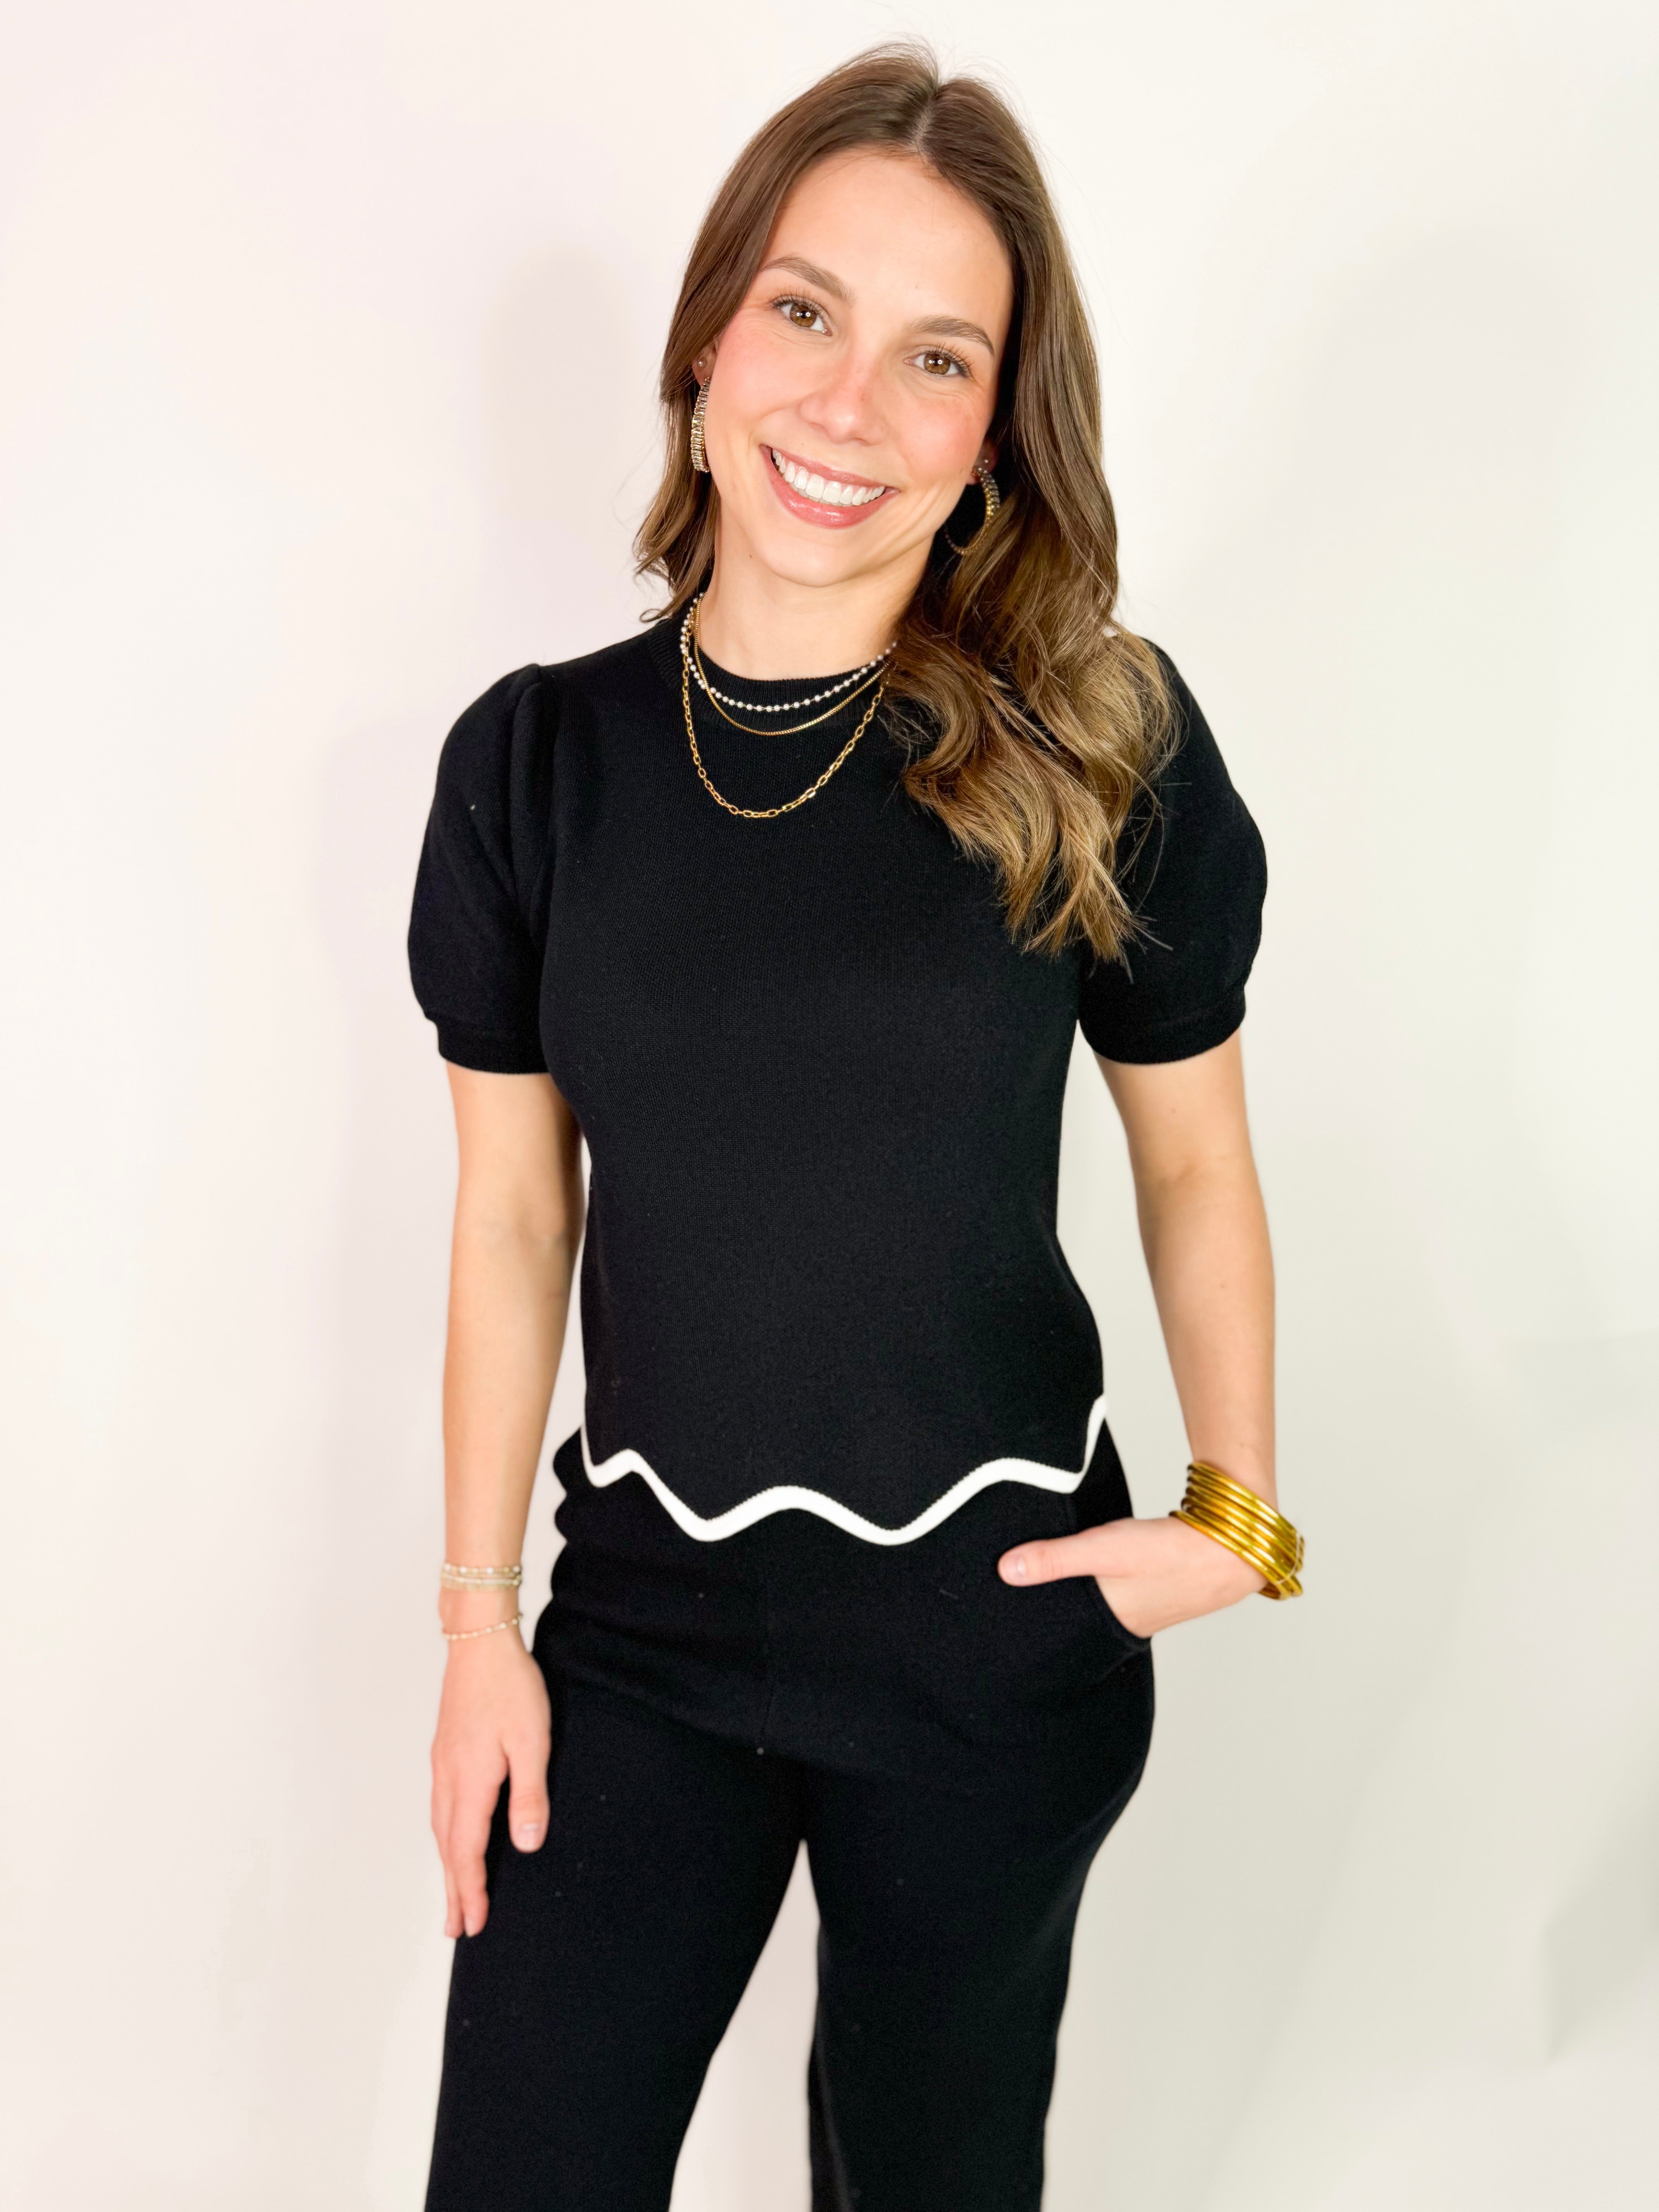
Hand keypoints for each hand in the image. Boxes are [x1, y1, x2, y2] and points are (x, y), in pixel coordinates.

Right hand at [431, 1630, 551, 1937]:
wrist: (479, 1641)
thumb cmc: (510, 1687)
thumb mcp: (532, 1741)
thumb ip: (529, 1794)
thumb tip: (527, 1844)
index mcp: (470, 1782)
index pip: (468, 1850)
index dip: (471, 1890)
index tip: (473, 1924)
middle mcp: (449, 1779)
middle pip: (448, 1847)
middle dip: (454, 1890)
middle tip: (456, 1929)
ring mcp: (443, 1764)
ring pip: (441, 1828)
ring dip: (448, 1866)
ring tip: (453, 1895)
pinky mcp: (445, 1751)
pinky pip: (440, 1807)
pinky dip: (445, 1836)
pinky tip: (452, 1838)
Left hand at [998, 1513, 1263, 1638]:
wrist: (1231, 1546)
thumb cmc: (1167, 1550)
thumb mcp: (1103, 1548)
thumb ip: (1056, 1558)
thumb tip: (1005, 1570)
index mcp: (1110, 1621)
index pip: (1064, 1640)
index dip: (1040, 1642)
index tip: (1011, 1643)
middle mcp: (1129, 1624)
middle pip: (1084, 1628)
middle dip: (1060, 1626)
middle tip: (1026, 1625)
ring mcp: (1150, 1610)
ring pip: (1108, 1612)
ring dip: (1088, 1607)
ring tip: (1061, 1604)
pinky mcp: (1164, 1591)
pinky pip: (1128, 1598)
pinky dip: (1112, 1593)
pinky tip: (1107, 1581)